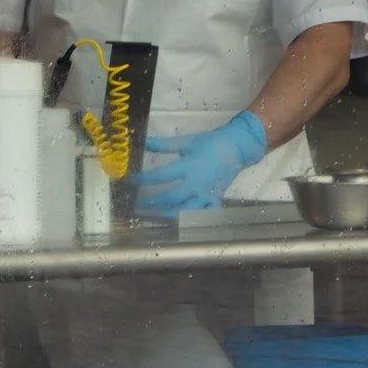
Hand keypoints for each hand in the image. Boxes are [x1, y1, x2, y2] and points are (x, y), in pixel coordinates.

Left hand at [132, 112, 267, 215]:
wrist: (236, 147)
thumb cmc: (210, 143)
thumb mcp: (186, 142)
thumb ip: (163, 144)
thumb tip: (142, 142)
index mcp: (189, 165)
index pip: (162, 175)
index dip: (144, 179)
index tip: (131, 181)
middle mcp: (197, 183)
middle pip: (172, 197)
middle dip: (153, 202)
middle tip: (138, 205)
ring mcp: (206, 193)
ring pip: (186, 210)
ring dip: (169, 216)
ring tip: (153, 218)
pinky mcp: (214, 199)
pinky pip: (203, 214)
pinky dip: (192, 220)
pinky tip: (179, 225)